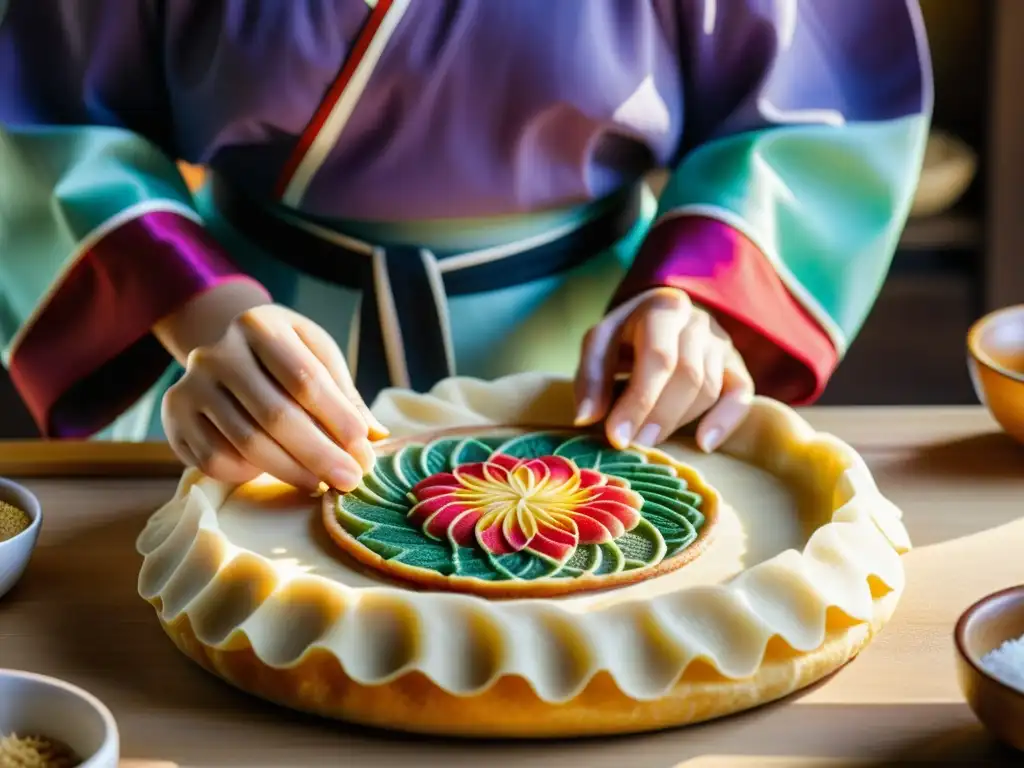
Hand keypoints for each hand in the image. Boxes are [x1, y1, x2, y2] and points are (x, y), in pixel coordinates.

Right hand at [161, 304, 388, 490]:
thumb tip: (375, 435)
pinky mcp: (175, 416)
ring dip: (292, 471)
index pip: (303, 378)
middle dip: (319, 453)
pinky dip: (252, 474)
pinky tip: (279, 472)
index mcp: (259, 326)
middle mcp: (217, 352)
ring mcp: (191, 384)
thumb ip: (345, 394)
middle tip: (350, 479)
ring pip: (246, 443)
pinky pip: (215, 459)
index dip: (336, 417)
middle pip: (274, 415)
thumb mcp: (318, 356)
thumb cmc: (285, 355)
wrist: (226, 347)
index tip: (363, 447)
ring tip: (322, 483)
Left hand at [574, 287, 752, 451]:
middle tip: (635, 446)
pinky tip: (703, 444)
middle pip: (689, 375)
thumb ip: (591, 378)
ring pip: (710, 388)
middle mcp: (698, 322)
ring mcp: (721, 344)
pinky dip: (725, 421)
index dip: (639, 400)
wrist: (659, 317)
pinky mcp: (735, 366)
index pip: (658, 357)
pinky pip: (741, 395)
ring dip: (679, 421)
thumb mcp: (599, 345)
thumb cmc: (625, 336)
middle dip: (660, 416)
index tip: (617, 437)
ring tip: (650, 443)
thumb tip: (586, 418)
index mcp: (663, 308)